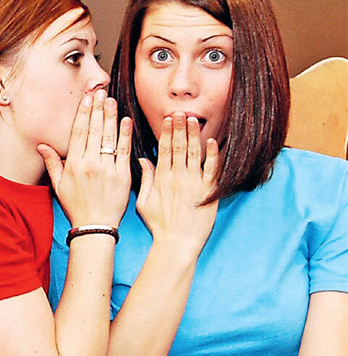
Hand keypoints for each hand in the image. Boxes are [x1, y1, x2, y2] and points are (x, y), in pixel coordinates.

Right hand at [39, 91, 131, 227]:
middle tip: (101, 92)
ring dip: (111, 117)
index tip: (87, 99)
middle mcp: (90, 164)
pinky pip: (124, 151)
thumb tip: (42, 146)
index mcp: (74, 165)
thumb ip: (53, 163)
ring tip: (112, 101)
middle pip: (94, 130)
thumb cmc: (77, 206)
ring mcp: (108, 169)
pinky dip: (125, 135)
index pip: (79, 132)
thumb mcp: (59, 186)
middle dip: (97, 109)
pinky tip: (126, 121)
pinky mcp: (123, 175)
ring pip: (109, 137)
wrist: (95, 227)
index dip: (83, 113)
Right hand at [136, 112, 219, 254]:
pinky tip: (212, 141)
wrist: (177, 243)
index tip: (168, 119)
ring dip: (194, 135)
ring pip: (194, 153)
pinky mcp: (208, 191)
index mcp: (162, 178)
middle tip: (180, 111)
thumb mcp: (143, 203)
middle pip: (179, 146)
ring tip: (193, 119)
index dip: (167, 132)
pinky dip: (212, 155)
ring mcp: (194, 183)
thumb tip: (142, 160)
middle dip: (180, 127)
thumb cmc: (159, 225)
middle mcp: (177, 177)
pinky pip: (212, 169)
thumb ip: (145, 180)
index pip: (164, 149)